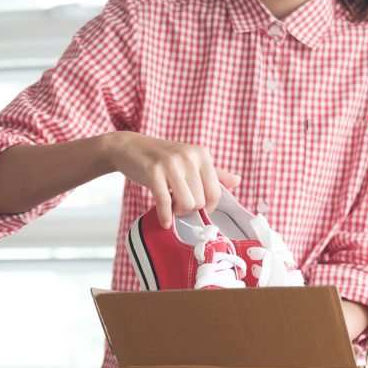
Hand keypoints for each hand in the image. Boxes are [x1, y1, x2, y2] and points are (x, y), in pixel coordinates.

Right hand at [102, 132, 241, 228]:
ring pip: (187, 203)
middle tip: (178, 206)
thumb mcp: (189, 160)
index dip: (207, 207)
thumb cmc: (161, 157)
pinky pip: (166, 203)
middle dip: (189, 210)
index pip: (215, 192)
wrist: (129, 147)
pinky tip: (163, 220)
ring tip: (171, 207)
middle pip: (201, 201)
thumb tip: (237, 181)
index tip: (195, 208)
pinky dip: (165, 216)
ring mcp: (171, 164)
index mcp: (201, 155)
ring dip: (178, 212)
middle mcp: (189, 157)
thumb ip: (214, 173)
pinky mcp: (154, 173)